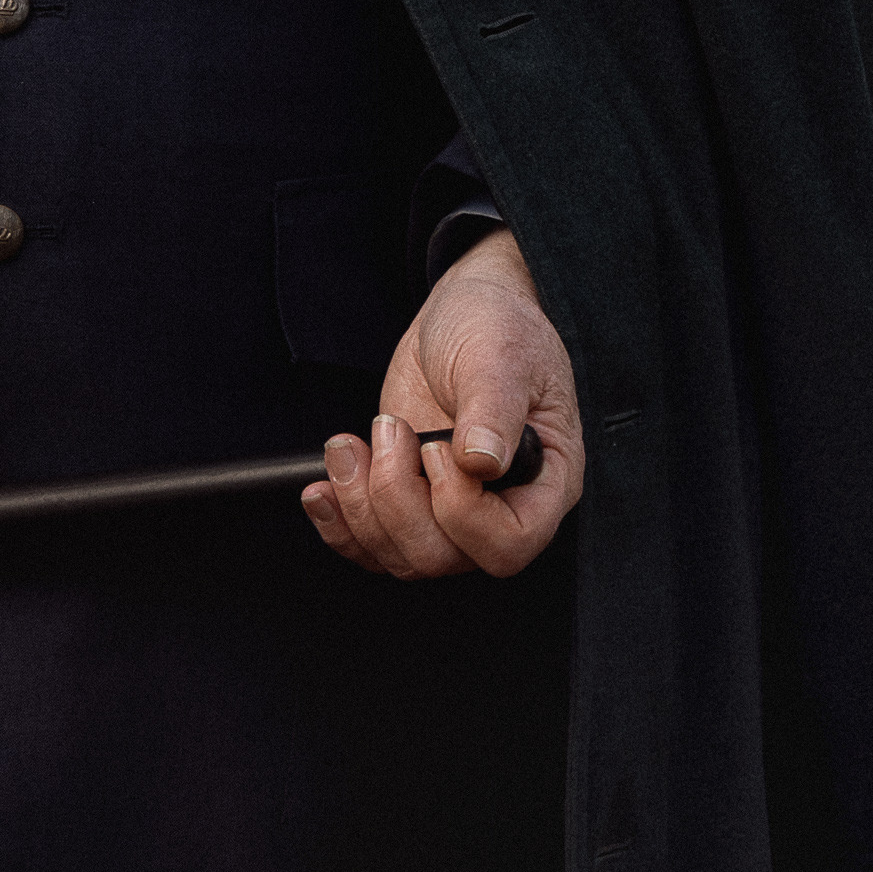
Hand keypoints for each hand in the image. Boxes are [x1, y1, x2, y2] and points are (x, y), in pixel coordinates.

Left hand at [310, 230, 581, 579]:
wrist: (462, 314)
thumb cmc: (499, 326)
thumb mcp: (501, 356)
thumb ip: (493, 409)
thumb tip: (481, 463)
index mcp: (546, 477)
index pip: (511, 542)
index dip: (462, 513)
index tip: (436, 450)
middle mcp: (501, 506)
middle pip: (443, 557)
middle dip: (396, 501)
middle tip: (389, 429)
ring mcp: (452, 510)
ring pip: (401, 557)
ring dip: (360, 506)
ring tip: (350, 445)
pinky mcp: (410, 503)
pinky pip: (370, 547)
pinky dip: (338, 523)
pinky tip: (326, 485)